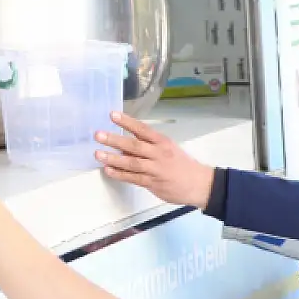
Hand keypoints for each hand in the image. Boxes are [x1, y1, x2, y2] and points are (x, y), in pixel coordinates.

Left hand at [95, 112, 214, 208]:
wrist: (200, 184)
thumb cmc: (181, 164)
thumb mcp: (168, 148)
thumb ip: (147, 146)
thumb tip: (123, 146)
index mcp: (162, 142)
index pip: (142, 129)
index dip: (127, 122)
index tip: (112, 115)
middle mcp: (158, 154)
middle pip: (134, 146)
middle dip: (115, 140)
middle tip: (98, 135)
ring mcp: (155, 169)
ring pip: (132, 163)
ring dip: (113, 158)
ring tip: (98, 154)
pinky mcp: (153, 183)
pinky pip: (133, 178)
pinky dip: (120, 174)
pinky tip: (108, 170)